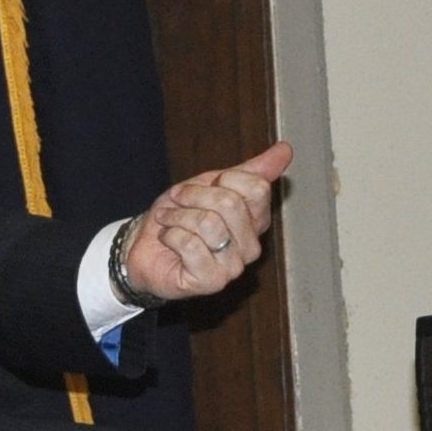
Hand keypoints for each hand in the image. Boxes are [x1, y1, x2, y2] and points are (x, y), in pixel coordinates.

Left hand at [119, 144, 292, 304]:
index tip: (202, 187)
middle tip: (177, 202)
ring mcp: (233, 267)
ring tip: (169, 221)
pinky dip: (171, 235)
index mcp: (257, 220)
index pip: (256, 187)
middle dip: (194, 196)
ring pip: (208, 223)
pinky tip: (167, 239)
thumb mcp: (212, 184)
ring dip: (178, 216)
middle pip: (230, 203)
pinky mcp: (211, 282)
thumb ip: (250, 170)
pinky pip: (191, 244)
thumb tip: (286, 148)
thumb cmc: (180, 217)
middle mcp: (251, 246)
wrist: (145, 246)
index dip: (221, 179)